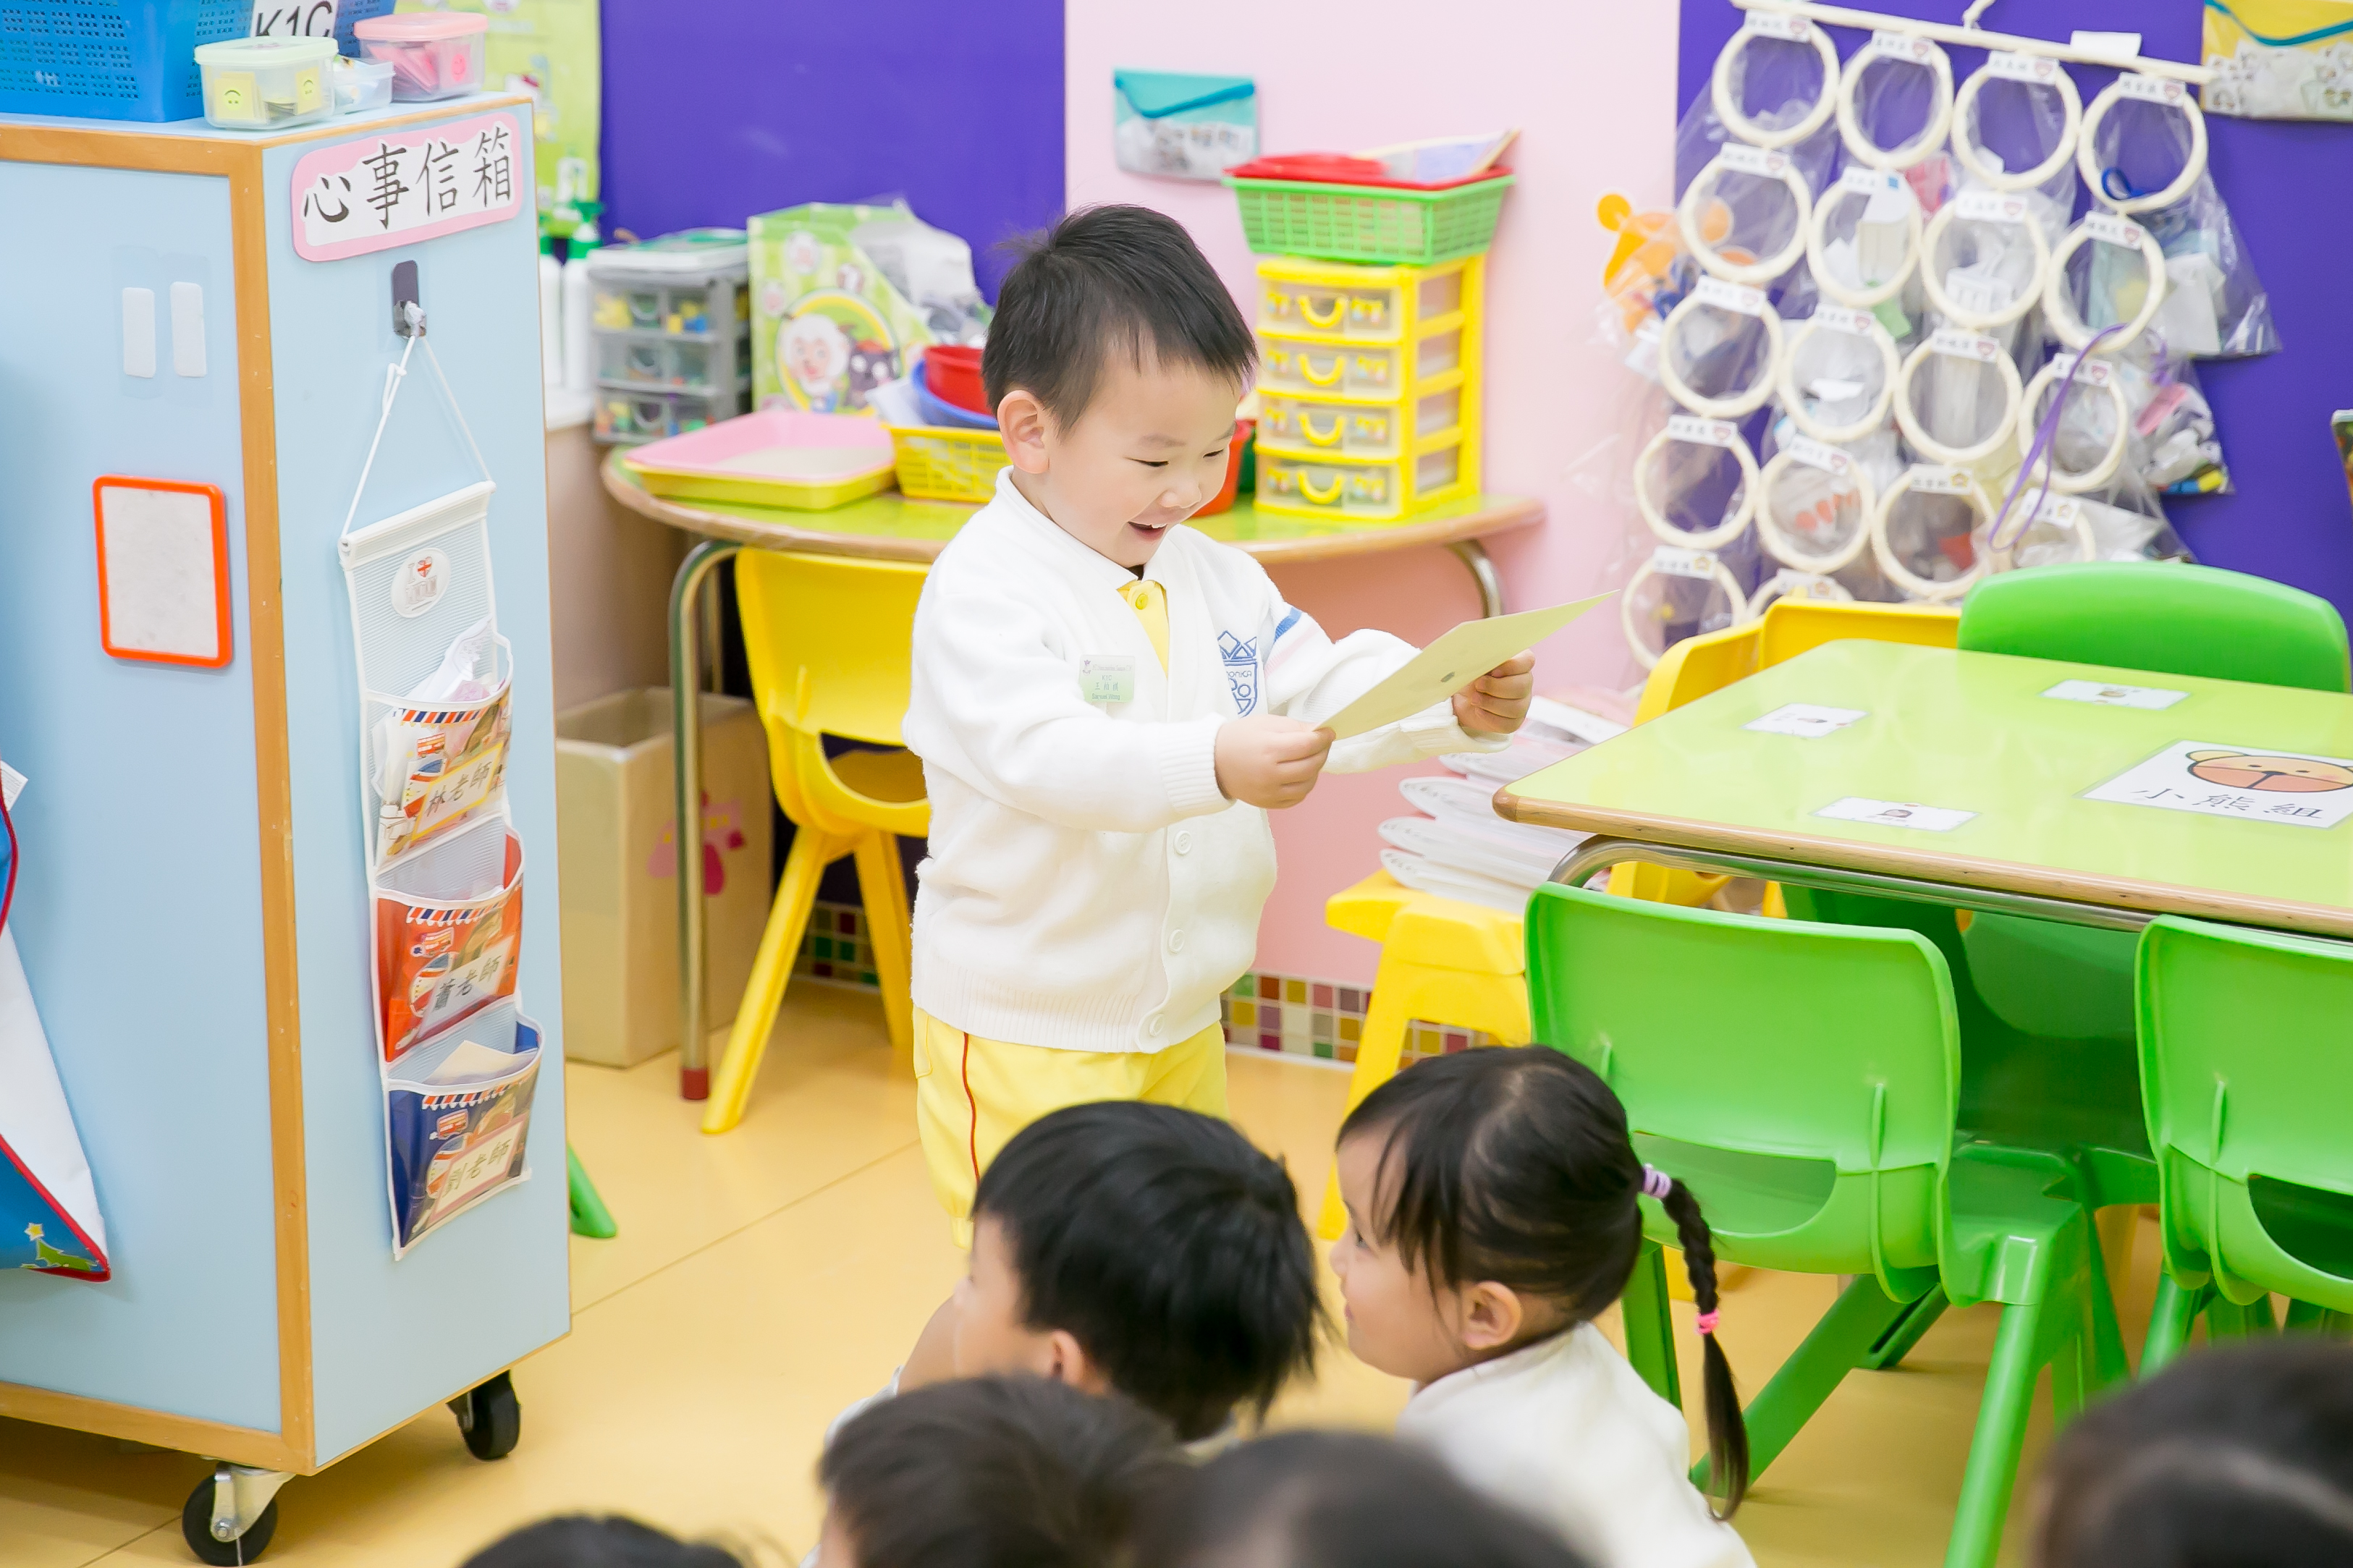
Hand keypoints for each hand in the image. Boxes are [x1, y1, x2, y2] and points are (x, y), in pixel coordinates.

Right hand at [1215, 715, 1334, 808]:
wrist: (1213, 762)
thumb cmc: (1239, 738)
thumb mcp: (1265, 723)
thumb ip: (1294, 727)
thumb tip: (1319, 732)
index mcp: (1268, 749)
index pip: (1307, 745)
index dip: (1323, 738)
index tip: (1329, 732)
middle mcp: (1269, 774)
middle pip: (1311, 766)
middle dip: (1322, 753)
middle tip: (1322, 744)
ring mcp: (1269, 792)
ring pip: (1308, 785)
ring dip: (1315, 771)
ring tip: (1311, 759)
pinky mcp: (1268, 803)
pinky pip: (1297, 798)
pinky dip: (1304, 786)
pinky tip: (1300, 775)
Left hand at [1453, 651, 1534, 735]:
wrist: (1463, 697)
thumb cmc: (1472, 676)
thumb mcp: (1476, 664)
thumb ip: (1484, 660)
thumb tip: (1485, 661)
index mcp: (1519, 662)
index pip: (1527, 661)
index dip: (1511, 667)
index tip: (1492, 671)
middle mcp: (1525, 682)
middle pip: (1522, 687)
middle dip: (1496, 687)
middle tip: (1478, 685)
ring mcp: (1523, 703)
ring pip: (1516, 708)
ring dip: (1490, 703)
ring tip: (1474, 699)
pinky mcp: (1515, 721)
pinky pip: (1508, 724)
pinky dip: (1490, 718)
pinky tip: (1479, 710)